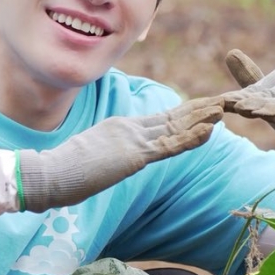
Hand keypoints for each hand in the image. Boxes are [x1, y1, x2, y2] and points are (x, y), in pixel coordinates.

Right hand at [18, 98, 223, 211]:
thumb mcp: (89, 158)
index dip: (184, 114)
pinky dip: (191, 137)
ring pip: (175, 127)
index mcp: (119, 128)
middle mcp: (128, 128)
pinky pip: (169, 146)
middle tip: (222, 99)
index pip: (159, 120)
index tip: (203, 107)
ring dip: (202, 118)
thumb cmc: (62, 172)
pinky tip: (210, 130)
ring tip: (224, 107)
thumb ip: (104, 154)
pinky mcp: (133, 155)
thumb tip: (108, 161)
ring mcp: (132, 139)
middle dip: (198, 109)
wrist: (49, 175)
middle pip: (171, 117)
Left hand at [218, 50, 274, 172]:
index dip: (239, 98)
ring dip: (266, 108)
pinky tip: (272, 116)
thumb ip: (254, 82)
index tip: (218, 102)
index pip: (259, 89)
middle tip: (227, 106)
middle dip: (249, 103)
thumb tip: (230, 52)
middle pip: (271, 96)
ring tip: (245, 110)